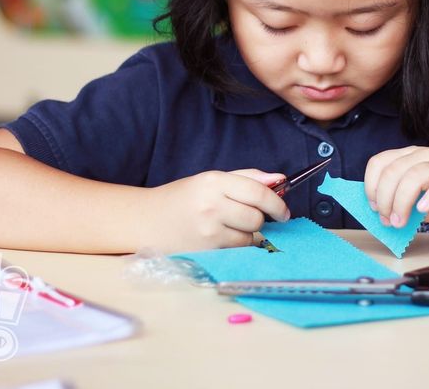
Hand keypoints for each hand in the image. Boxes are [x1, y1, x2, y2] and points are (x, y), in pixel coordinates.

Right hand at [148, 169, 289, 250]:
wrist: (144, 221)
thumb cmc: (181, 199)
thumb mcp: (211, 180)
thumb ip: (247, 178)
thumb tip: (280, 179)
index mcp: (213, 182)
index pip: (259, 192)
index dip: (277, 203)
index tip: (284, 211)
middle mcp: (211, 205)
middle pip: (257, 217)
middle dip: (259, 218)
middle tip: (245, 216)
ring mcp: (208, 231)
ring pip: (250, 237)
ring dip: (246, 234)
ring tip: (226, 226)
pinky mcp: (206, 251)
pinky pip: (237, 250)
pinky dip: (235, 245)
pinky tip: (218, 238)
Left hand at [363, 146, 428, 228]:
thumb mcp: (418, 202)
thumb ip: (400, 204)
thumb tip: (378, 215)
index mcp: (410, 157)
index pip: (379, 162)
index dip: (371, 186)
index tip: (373, 208)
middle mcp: (425, 155)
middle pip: (393, 171)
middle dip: (385, 199)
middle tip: (389, 220)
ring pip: (413, 175)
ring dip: (402, 201)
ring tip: (401, 221)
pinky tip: (424, 210)